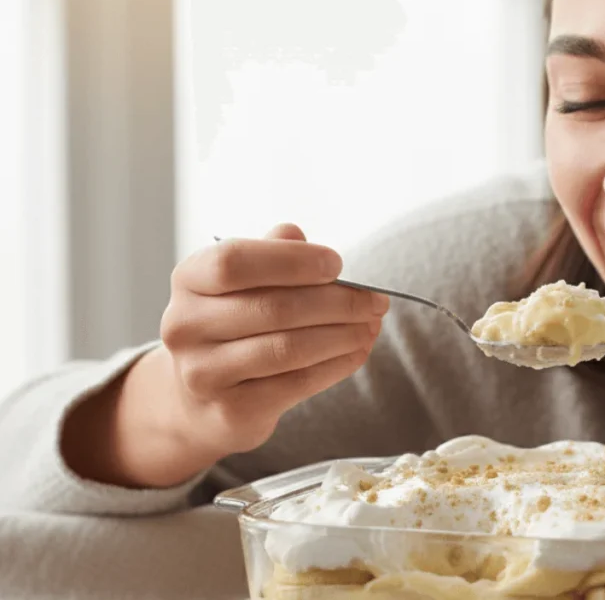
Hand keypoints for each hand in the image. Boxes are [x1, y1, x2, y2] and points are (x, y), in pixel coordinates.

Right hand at [63, 224, 388, 488]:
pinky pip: (296, 384)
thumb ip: (271, 254)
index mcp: (189, 280)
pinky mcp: (230, 411)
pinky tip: (358, 352)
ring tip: (372, 326)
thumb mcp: (244, 283)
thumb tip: (300, 237)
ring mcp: (202, 373)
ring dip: (343, 335)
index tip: (337, 264)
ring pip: (288, 349)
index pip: (235, 261)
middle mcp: (184, 326)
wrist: (200, 400)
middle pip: (273, 307)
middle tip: (376, 301)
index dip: (291, 261)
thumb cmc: (236, 325)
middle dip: (338, 303)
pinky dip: (336, 365)